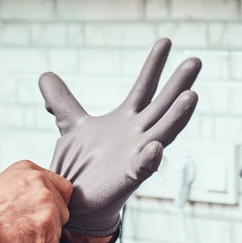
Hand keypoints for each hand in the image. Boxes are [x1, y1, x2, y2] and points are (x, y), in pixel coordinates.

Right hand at [0, 161, 72, 242]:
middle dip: (51, 219)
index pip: (61, 186)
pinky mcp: (47, 221)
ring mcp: (45, 200)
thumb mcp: (2, 185)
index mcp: (29, 169)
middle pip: (63, 206)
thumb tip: (39, 200)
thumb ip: (25, 187)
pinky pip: (55, 241)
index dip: (54, 203)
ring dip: (46, 234)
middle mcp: (40, 180)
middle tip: (28, 226)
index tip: (40, 213)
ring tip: (22, 234)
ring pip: (60, 224)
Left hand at [41, 39, 199, 235]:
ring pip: (163, 133)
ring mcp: (137, 156)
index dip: (154, 65)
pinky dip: (150, 158)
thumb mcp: (70, 126)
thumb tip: (45, 76)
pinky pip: (143, 167)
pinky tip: (156, 147)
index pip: (145, 87)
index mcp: (127, 119)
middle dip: (179, 84)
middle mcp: (138, 134)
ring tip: (192, 97)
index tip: (166, 41)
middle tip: (196, 61)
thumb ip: (62, 101)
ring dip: (178, 117)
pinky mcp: (129, 178)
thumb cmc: (82, 165)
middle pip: (163, 105)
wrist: (77, 201)